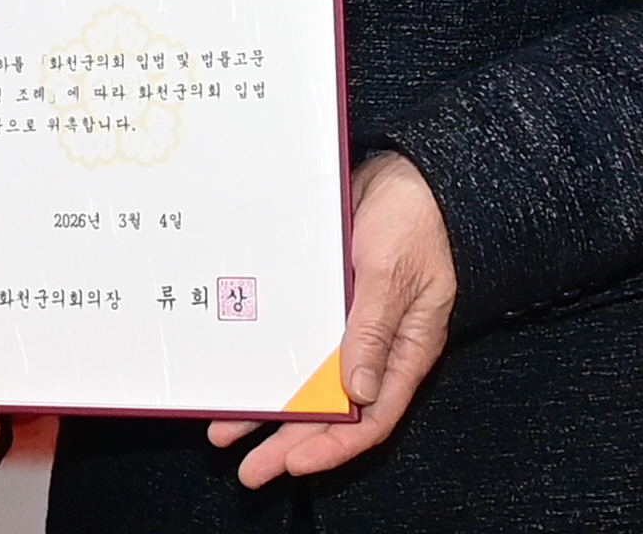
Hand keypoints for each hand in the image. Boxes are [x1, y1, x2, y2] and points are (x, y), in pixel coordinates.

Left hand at [207, 152, 454, 485]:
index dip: (332, 447)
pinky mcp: (326, 302)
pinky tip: (239, 374)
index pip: (371, 419)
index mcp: (404, 351)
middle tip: (249, 471)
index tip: (293, 464)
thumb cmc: (416, 221)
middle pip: (331, 412)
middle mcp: (374, 348)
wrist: (408, 172)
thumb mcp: (393, 274)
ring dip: (270, 408)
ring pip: (306, 382)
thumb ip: (373, 330)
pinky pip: (296, 342)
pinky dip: (270, 360)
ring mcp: (348, 326)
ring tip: (225, 431)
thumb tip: (358, 391)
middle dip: (290, 442)